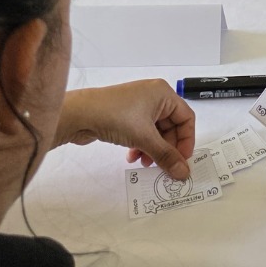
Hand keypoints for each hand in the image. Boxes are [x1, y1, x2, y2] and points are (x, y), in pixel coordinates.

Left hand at [57, 80, 196, 179]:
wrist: (79, 114)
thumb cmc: (116, 116)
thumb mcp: (145, 138)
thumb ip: (166, 156)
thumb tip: (184, 172)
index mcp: (163, 94)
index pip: (186, 118)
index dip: (186, 140)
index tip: (182, 160)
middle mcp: (153, 97)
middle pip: (171, 127)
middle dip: (166, 148)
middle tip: (162, 166)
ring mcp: (139, 106)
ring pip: (155, 132)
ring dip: (152, 150)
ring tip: (143, 163)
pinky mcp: (126, 115)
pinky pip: (142, 133)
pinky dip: (140, 145)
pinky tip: (130, 156)